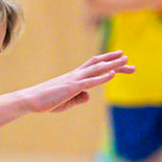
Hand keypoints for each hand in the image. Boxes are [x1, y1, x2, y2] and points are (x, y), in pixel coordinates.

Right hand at [14, 51, 132, 113]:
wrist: (31, 100)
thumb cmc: (46, 101)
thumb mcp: (66, 101)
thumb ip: (78, 98)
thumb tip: (89, 96)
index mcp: (74, 77)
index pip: (95, 66)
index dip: (109, 63)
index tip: (121, 61)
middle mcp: (76, 75)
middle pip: (99, 64)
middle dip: (115, 62)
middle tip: (130, 62)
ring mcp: (75, 80)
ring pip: (97, 69)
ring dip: (112, 65)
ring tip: (126, 60)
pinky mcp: (72, 87)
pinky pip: (90, 81)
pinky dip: (102, 77)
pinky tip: (112, 74)